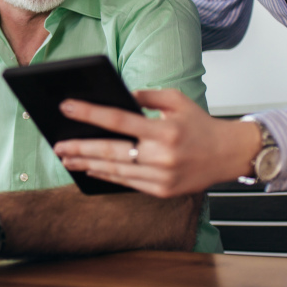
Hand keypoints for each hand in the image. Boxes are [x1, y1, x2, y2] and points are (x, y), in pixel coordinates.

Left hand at [53, 89, 261, 197]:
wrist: (229, 155)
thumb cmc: (199, 124)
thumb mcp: (176, 100)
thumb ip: (145, 95)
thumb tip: (116, 97)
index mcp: (164, 130)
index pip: (118, 120)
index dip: (89, 113)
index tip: (66, 107)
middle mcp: (162, 156)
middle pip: (111, 152)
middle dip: (80, 148)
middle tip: (57, 144)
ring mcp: (162, 177)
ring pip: (115, 171)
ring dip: (87, 165)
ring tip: (66, 158)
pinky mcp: (163, 191)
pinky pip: (127, 183)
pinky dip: (106, 176)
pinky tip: (90, 169)